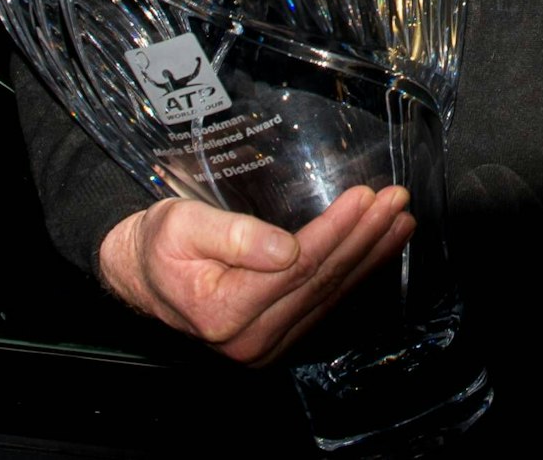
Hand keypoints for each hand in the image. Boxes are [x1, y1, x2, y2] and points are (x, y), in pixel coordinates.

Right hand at [97, 184, 413, 365]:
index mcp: (224, 312)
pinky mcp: (278, 337)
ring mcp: (266, 344)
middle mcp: (249, 338)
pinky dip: (358, 273)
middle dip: (365, 237)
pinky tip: (381, 249)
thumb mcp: (181, 225)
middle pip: (321, 280)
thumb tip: (284, 248)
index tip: (366, 197)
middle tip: (398, 201)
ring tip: (402, 222)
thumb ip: (232, 236)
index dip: (336, 230)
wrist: (141, 274)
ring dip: (371, 255)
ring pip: (330, 293)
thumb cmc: (159, 244)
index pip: (297, 266)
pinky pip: (326, 302)